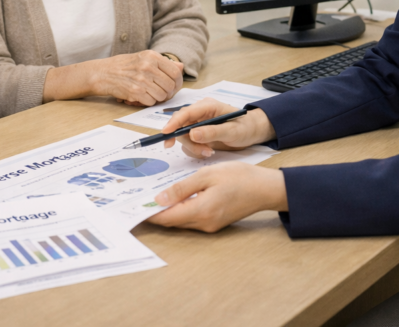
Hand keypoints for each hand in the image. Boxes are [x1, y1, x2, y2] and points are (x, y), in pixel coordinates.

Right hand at [92, 51, 183, 105]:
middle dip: (168, 92)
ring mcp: (141, 79)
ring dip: (158, 98)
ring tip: (149, 93)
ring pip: (162, 96)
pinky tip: (142, 96)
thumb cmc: (122, 66)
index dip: (177, 82)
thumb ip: (162, 63)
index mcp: (152, 56)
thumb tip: (181, 67)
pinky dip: (148, 102)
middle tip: (162, 93)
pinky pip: (151, 102)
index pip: (175, 72)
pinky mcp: (135, 92)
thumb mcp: (143, 58)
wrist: (102, 73)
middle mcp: (148, 66)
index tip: (174, 86)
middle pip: (170, 86)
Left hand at [148, 162, 287, 231]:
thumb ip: (182, 188)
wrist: (266, 188)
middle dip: (155, 211)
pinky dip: (180, 209)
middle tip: (138, 197)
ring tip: (152, 194)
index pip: (166, 218)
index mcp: (201, 211)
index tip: (132, 207)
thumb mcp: (207, 175)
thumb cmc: (240, 177)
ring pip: (181, 220)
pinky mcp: (215, 221)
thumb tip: (159, 199)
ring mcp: (210, 225)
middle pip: (172, 221)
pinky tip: (175, 196)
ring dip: (167, 210)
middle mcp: (204, 223)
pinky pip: (192, 217)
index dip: (148, 213)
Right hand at [160, 98, 275, 156]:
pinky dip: (195, 149)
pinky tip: (208, 151)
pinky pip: (188, 142)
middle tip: (203, 152)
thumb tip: (192, 134)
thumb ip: (213, 132)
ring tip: (209, 152)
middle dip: (188, 141)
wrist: (252, 132)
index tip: (166, 134)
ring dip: (193, 147)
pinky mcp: (198, 132)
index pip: (185, 112)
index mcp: (207, 106)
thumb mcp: (232, 131)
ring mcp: (198, 122)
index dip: (173, 123)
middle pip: (181, 125)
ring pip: (183, 136)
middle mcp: (200, 112)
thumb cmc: (245, 127)